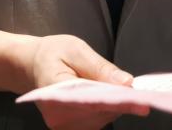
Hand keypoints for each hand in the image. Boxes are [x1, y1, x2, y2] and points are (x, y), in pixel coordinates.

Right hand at [24, 35, 149, 129]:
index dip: (118, 102)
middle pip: (99, 114)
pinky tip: (108, 98)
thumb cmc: (53, 53)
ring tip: (120, 90)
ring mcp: (62, 125)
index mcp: (55, 92)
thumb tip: (126, 83)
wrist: (31, 66)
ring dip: (114, 107)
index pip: (92, 102)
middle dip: (120, 102)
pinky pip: (94, 122)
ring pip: (100, 120)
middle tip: (137, 91)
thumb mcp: (76, 50)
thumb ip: (100, 67)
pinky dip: (106, 110)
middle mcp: (58, 115)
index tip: (141, 102)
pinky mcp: (68, 128)